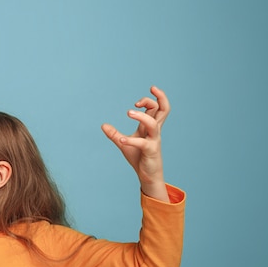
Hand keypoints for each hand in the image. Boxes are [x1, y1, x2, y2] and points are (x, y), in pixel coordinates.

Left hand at [101, 86, 169, 201]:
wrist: (147, 175)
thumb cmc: (139, 157)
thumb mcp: (124, 144)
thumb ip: (115, 134)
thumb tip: (103, 125)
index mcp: (151, 127)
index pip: (157, 108)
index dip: (150, 100)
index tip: (136, 102)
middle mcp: (155, 131)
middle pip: (164, 110)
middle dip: (160, 98)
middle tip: (148, 91)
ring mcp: (154, 141)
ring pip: (153, 124)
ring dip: (141, 116)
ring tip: (128, 112)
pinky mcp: (150, 151)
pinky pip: (142, 143)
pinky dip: (131, 140)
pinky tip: (121, 140)